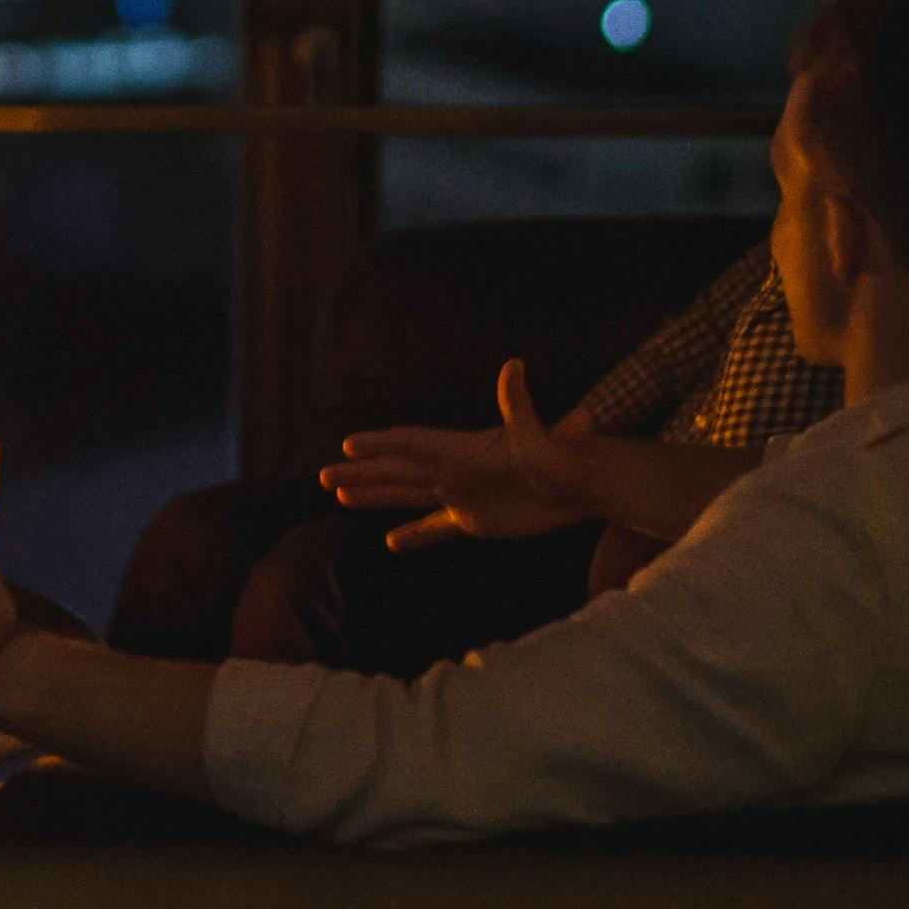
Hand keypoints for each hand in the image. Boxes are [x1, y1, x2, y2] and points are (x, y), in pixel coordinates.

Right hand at [322, 360, 595, 553]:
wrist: (582, 485)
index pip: (413, 444)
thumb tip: (514, 366)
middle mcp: (454, 470)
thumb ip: (519, 405)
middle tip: (325, 475)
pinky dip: (414, 534)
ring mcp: (462, 495)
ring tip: (341, 495)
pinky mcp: (477, 521)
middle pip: (399, 471)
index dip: (382, 444)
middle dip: (363, 472)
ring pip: (409, 494)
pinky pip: (436, 527)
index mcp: (462, 449)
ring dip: (375, 495)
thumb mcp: (537, 434)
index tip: (349, 444)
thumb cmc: (562, 457)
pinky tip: (391, 543)